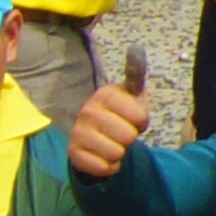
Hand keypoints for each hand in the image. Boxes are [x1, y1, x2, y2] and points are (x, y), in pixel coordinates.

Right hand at [68, 49, 152, 179]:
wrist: (98, 139)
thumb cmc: (121, 115)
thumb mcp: (133, 96)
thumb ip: (136, 74)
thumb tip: (136, 48)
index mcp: (105, 94)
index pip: (138, 116)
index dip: (142, 121)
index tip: (134, 117)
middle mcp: (87, 111)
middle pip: (128, 136)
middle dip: (131, 138)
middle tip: (122, 132)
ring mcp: (78, 132)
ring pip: (116, 153)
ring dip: (120, 153)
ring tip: (113, 143)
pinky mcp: (74, 154)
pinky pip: (104, 168)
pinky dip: (110, 167)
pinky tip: (104, 156)